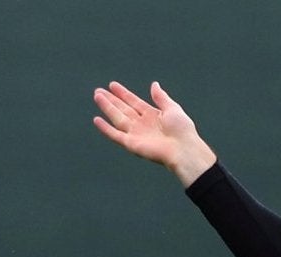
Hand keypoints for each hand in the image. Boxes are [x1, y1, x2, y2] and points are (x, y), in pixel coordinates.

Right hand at [92, 80, 217, 186]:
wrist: (183, 149)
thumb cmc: (182, 130)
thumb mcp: (172, 108)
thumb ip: (161, 97)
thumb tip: (154, 84)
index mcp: (152, 115)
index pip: (134, 102)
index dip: (123, 94)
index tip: (112, 85)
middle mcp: (142, 124)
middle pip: (123, 109)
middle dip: (111, 100)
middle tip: (98, 90)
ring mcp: (136, 134)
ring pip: (117, 118)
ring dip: (107, 108)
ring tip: (97, 96)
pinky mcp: (132, 144)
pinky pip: (115, 135)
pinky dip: (105, 129)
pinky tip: (97, 120)